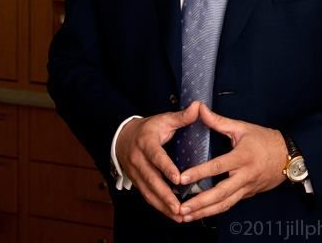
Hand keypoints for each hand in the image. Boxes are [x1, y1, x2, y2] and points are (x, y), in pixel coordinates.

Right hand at [116, 100, 200, 221]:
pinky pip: (147, 196)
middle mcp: (138, 160)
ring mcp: (135, 173)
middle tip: (179, 207)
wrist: (122, 136)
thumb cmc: (148, 129)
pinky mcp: (136, 182)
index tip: (178, 178)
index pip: (156, 156)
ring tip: (178, 216)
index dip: (166, 168)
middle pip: (151, 180)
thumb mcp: (163, 119)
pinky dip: (159, 206)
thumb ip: (181, 116)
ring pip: (148, 192)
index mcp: (146, 142)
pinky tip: (171, 214)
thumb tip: (199, 106)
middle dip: (165, 195)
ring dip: (163, 205)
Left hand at [177, 103, 287, 220]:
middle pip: (221, 194)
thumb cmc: (264, 139)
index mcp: (242, 157)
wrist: (287, 156)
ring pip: (225, 204)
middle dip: (200, 203)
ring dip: (205, 212)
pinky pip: (230, 204)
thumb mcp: (242, 127)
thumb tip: (200, 109)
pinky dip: (215, 211)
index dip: (200, 173)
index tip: (183, 178)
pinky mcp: (247, 195)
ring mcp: (247, 188)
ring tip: (187, 217)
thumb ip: (219, 121)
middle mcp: (244, 176)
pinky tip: (201, 214)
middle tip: (182, 208)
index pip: (218, 167)